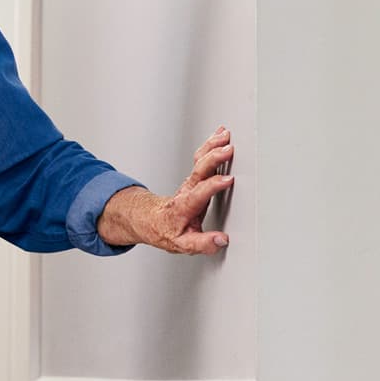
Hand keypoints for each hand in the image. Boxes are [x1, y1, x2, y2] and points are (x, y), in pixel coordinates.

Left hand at [97, 126, 235, 254]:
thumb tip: (221, 240)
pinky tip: (220, 135)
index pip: (199, 194)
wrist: (151, 220)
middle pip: (200, 171)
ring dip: (212, 146)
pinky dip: (211, 145)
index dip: (212, 186)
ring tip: (225, 136)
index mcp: (185, 207)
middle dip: (213, 158)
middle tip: (228, 149)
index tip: (228, 179)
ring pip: (200, 161)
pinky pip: (202, 158)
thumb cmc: (166, 231)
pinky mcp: (194, 178)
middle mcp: (187, 191)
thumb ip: (202, 244)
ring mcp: (190, 182)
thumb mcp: (182, 245)